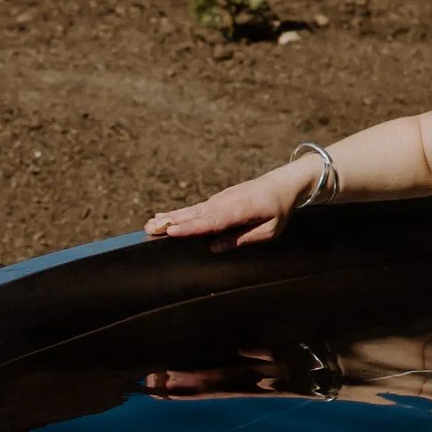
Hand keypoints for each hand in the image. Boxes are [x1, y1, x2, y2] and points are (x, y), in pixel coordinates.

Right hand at [144, 165, 311, 247]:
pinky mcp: (217, 201)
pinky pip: (196, 209)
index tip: (172, 232)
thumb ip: (242, 239)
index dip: (190, 228)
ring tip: (150, 224)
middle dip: (172, 222)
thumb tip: (214, 247)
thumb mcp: (269, 230)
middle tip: (150, 228)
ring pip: (192, 211)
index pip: (211, 222)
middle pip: (195, 215)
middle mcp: (224, 203)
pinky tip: (164, 217)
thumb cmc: (278, 210)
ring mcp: (219, 200)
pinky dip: (179, 213)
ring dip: (170, 217)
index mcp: (239, 210)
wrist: (281, 184)